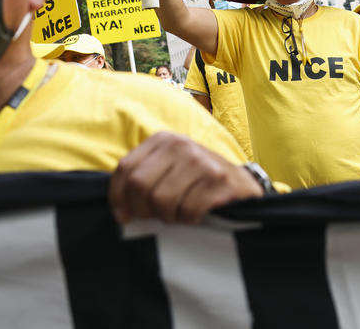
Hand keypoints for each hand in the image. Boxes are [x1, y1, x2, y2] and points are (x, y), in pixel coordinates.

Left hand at [109, 132, 261, 224]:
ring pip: (162, 201)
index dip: (119, 197)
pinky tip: (198, 213)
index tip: (125, 216)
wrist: (241, 185)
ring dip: (170, 216)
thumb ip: (142, 179)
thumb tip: (121, 211)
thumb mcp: (168, 170)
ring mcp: (200, 160)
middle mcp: (180, 145)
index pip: (125, 169)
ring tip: (181, 212)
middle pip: (140, 186)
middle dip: (145, 210)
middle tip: (159, 216)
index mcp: (163, 140)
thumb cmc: (197, 182)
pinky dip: (190, 219)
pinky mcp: (218, 179)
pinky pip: (188, 211)